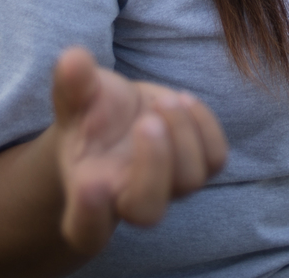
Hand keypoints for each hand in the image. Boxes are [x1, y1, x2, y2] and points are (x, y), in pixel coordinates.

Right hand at [52, 47, 227, 253]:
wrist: (116, 117)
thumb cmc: (89, 113)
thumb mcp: (75, 97)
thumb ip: (72, 84)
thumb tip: (72, 59)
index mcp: (87, 192)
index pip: (86, 229)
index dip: (89, 217)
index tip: (90, 185)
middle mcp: (128, 197)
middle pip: (148, 212)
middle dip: (153, 166)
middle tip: (146, 121)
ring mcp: (168, 185)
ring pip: (190, 181)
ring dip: (182, 135)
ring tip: (163, 102)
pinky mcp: (197, 164)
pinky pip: (215, 159)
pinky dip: (206, 126)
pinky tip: (183, 100)